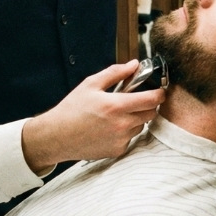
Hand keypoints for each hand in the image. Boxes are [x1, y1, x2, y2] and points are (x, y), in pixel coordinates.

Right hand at [21, 60, 165, 173]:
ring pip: (141, 126)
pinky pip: (130, 138)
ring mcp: (120, 139)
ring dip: (136, 119)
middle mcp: (122, 124)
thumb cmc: (72, 109)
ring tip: (117, 115)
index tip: (159, 90)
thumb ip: (115, 73)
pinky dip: (125, 132)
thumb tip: (134, 64)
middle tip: (136, 100)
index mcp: (116, 105)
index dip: (159, 93)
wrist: (56, 136)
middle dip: (148, 105)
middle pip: (151, 113)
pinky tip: (109, 128)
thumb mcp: (90, 84)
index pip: (152, 99)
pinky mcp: (117, 150)